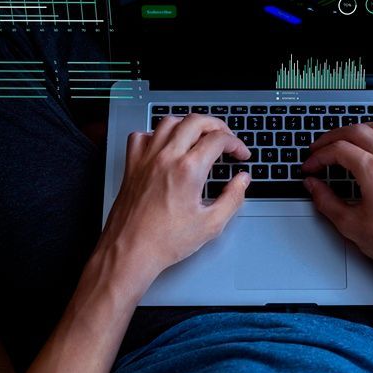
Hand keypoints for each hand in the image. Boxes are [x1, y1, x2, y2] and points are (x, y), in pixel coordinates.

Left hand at [96, 114, 250, 300]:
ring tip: (199, 136)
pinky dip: (155, 134)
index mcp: (188, 170)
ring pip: (169, 122)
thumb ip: (233, 198)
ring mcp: (146, 159)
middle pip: (195, 121)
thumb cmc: (164, 242)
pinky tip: (164, 146)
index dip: (236, 143)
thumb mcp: (211, 225)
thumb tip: (242, 181)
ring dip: (188, 125)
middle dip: (217, 126)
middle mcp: (166, 157)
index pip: (219, 139)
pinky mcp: (132, 165)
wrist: (130, 251)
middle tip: (225, 139)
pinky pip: (141, 136)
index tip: (240, 154)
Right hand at [302, 122, 372, 286]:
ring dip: (358, 130)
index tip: (310, 166)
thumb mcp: (351, 225)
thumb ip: (326, 201)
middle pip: (356, 131)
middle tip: (319, 149)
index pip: (338, 149)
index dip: (318, 156)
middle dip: (332, 137)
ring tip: (344, 141)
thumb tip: (314, 187)